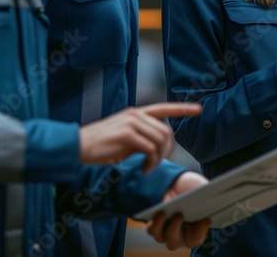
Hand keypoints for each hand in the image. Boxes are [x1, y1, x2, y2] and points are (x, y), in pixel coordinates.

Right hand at [79, 102, 200, 171]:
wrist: (77, 145)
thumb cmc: (100, 145)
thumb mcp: (124, 135)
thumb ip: (141, 134)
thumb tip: (157, 145)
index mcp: (136, 113)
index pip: (164, 107)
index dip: (183, 109)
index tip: (199, 110)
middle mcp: (136, 115)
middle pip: (166, 130)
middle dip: (168, 150)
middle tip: (157, 163)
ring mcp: (131, 123)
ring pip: (160, 140)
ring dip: (158, 159)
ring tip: (148, 168)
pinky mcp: (126, 134)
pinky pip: (151, 149)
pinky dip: (151, 163)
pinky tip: (143, 170)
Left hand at [146, 172, 211, 249]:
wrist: (180, 186)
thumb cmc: (194, 191)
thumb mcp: (203, 190)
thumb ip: (208, 196)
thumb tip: (211, 197)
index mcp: (196, 231)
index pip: (197, 238)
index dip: (201, 231)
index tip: (206, 219)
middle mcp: (181, 237)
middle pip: (175, 241)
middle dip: (175, 229)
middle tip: (180, 215)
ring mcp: (167, 233)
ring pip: (161, 237)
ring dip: (161, 226)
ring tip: (164, 213)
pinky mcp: (156, 226)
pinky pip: (152, 230)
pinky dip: (154, 223)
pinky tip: (158, 212)